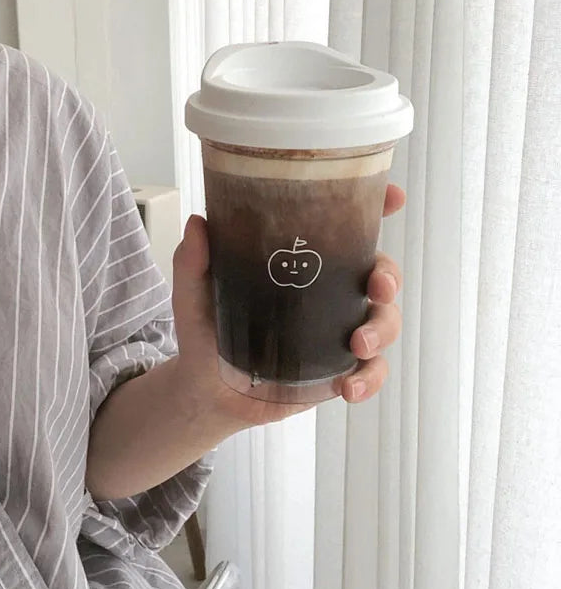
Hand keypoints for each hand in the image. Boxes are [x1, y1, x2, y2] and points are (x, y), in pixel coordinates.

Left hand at [171, 184, 405, 427]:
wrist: (207, 391)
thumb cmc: (205, 332)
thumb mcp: (194, 294)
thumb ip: (193, 262)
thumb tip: (197, 223)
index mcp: (302, 264)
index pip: (346, 229)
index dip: (377, 208)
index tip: (394, 197)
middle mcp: (328, 292)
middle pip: (380, 273)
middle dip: (389, 277)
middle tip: (377, 288)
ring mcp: (337, 331)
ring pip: (385, 321)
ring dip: (382, 330)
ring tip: (358, 347)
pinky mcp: (338, 369)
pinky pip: (372, 372)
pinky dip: (370, 379)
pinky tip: (348, 388)